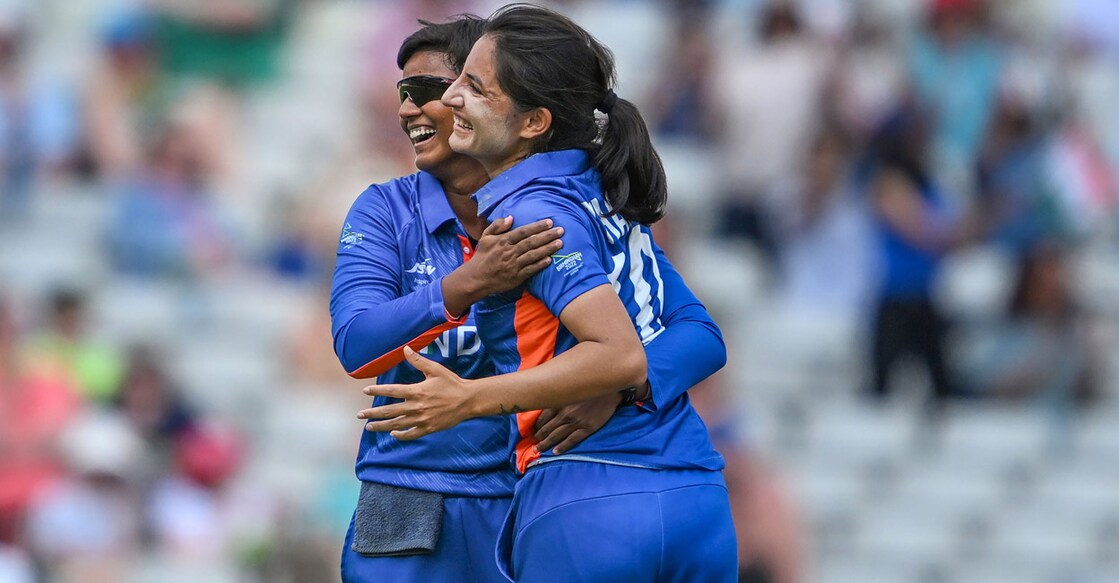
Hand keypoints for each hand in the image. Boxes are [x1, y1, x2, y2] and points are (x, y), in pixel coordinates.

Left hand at [357, 347, 475, 439]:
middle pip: (389, 411)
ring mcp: (421, 420)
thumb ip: (418, 361)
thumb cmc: (452, 383)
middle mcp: (416, 407)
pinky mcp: (428, 428)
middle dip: (372, 413)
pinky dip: (401, 435)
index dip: (377, 390)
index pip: (391, 391)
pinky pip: (411, 434)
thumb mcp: (435, 369)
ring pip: (397, 425)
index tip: (365, 390)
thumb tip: (405, 349)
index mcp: (416, 391)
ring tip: (369, 427)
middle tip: (359, 415)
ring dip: (381, 426)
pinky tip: (393, 434)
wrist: (468, 401)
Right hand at [466, 216, 563, 295]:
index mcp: (503, 241)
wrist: (476, 278)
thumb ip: (497, 226)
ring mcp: (513, 265)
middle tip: (561, 230)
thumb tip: (511, 218)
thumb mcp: (485, 237)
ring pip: (533, 255)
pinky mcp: (516, 277)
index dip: (537, 226)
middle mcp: (509, 252)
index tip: (549, 222)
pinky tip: (550, 260)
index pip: (523, 232)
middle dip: (547, 236)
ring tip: (560, 243)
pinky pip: (530, 269)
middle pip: (531, 242)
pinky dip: (540, 265)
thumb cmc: (483, 256)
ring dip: (547, 249)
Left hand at [532, 392, 619, 454]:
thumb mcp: (571, 387)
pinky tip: (556, 451)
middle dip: (539, 437)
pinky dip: (563, 447)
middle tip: (533, 443)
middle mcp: (565, 413)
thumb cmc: (591, 386)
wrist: (610, 390)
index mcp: (561, 402)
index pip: (543, 417)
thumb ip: (560, 394)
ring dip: (546, 444)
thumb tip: (547, 398)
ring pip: (556, 435)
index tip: (533, 431)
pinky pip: (572, 440)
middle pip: (547, 428)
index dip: (537, 426)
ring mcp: (575, 422)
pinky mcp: (586, 428)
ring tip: (539, 450)